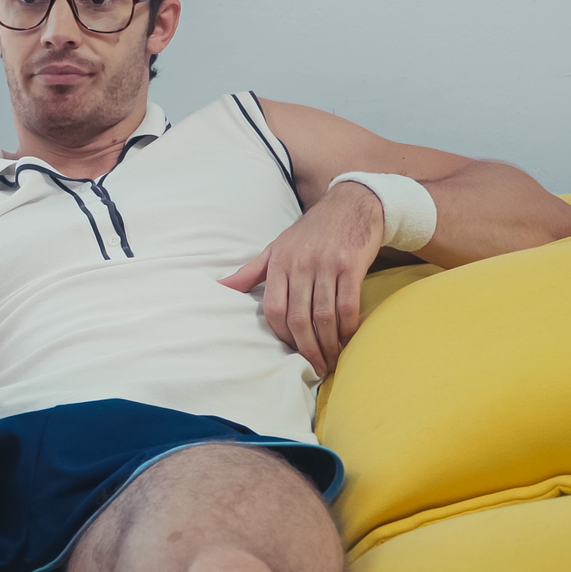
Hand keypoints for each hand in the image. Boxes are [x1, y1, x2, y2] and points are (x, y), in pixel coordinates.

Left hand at [218, 181, 384, 375]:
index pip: (273, 309)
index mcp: (279, 262)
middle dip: (306, 348)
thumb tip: (218, 288)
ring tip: (332, 359)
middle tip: (316, 367)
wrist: (350, 204)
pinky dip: (348, 327)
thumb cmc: (310, 232)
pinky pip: (348, 305)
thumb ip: (250, 272)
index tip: (291, 351)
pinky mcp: (352, 265)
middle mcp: (301, 264)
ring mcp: (327, 265)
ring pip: (324, 315)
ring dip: (329, 343)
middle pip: (298, 318)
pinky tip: (348, 339)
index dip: (281, 335)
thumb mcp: (275, 247)